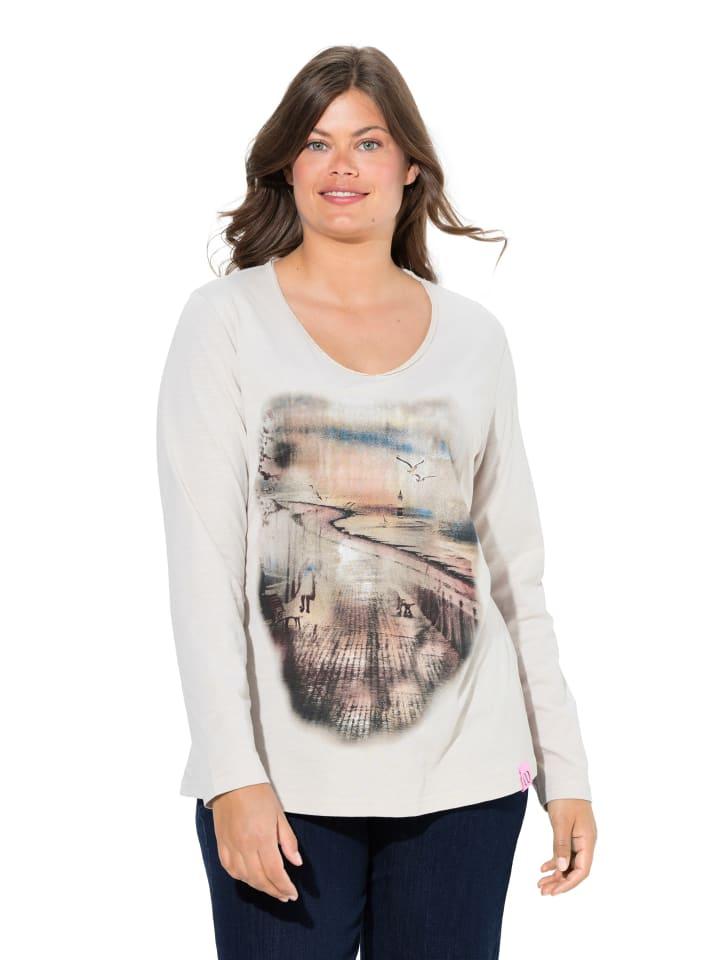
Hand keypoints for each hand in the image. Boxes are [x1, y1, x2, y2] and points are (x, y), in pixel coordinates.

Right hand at [210, 783, 302, 902]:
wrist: (232, 778)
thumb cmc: (258, 792)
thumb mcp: (279, 813)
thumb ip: (288, 840)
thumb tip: (296, 862)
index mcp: (262, 837)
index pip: (274, 872)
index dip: (284, 886)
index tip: (292, 894)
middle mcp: (244, 846)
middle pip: (259, 879)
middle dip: (274, 891)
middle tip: (285, 895)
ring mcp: (230, 845)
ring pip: (244, 877)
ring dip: (259, 887)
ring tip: (271, 888)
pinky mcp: (221, 843)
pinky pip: (230, 868)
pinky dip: (241, 877)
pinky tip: (250, 878)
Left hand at [537, 798, 595, 895]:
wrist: (566, 780)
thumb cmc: (566, 799)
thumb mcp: (561, 822)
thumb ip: (561, 845)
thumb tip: (561, 869)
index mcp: (588, 841)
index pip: (582, 870)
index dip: (569, 883)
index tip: (555, 891)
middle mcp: (585, 843)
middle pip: (575, 870)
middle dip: (560, 882)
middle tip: (543, 891)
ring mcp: (578, 840)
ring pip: (568, 863)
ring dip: (556, 874)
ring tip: (540, 884)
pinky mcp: (570, 836)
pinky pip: (564, 854)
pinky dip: (554, 862)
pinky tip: (543, 868)